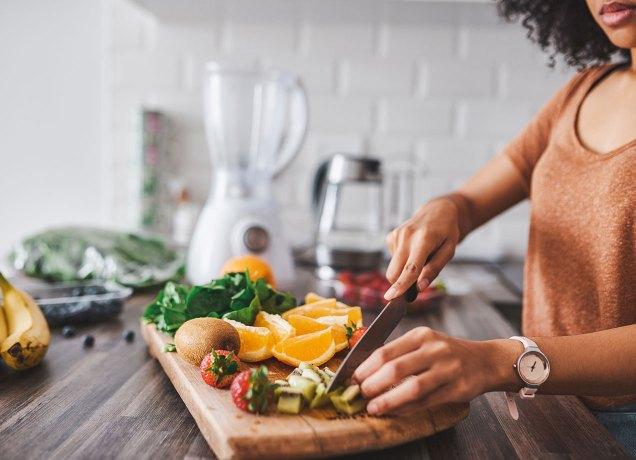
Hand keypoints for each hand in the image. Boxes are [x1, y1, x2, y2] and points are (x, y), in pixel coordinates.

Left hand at [352, 327, 518, 415]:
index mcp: (421, 335)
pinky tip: (394, 412)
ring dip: (389, 400)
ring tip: (373, 408)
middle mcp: (434, 349)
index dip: (366, 367)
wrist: (485, 361)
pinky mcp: (456, 388)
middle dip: (373, 384)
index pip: (386, 351)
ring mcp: (447, 369)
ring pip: (412, 388)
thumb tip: (366, 371)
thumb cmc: (447, 353)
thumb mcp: (425, 342)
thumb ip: (400, 353)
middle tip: (359, 394)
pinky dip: (407, 408)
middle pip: (396, 368)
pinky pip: (426, 401)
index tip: (351, 378)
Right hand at [384, 197, 460, 299]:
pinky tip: (412, 251)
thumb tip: (420, 287)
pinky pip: (392, 259)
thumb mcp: (449, 251)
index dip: (401, 285)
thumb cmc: (447, 233)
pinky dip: (402, 261)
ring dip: (404, 271)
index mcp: (424, 239)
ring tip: (421, 258)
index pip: (410, 268)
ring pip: (393, 267)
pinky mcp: (391, 236)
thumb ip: (434, 269)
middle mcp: (406, 235)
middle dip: (400, 284)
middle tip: (415, 287)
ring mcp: (396, 235)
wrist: (438, 211)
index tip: (391, 297)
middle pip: (395, 271)